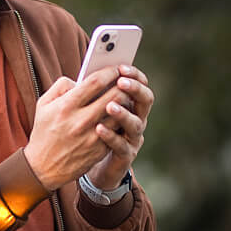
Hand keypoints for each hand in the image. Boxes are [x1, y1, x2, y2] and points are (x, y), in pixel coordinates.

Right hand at [24, 65, 143, 191]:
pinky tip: (119, 115)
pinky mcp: (100, 149)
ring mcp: (92, 136)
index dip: (109, 72)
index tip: (115, 68)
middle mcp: (81, 120)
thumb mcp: (43, 105)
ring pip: (120, 112)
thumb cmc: (44, 132)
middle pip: (113, 95)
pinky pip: (118, 129)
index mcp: (66, 106)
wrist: (43, 167)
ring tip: (123, 97)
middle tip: (125, 81)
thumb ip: (60, 86)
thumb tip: (79, 80)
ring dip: (125, 102)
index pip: (95, 82)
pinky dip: (121, 120)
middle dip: (123, 84)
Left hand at [85, 66, 152, 190]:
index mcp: (130, 103)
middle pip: (145, 100)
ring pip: (135, 124)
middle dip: (135, 89)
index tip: (122, 67)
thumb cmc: (89, 130)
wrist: (88, 163)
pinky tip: (99, 128)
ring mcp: (133, 138)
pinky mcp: (125, 156)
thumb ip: (92, 92)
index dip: (135, 75)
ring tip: (109, 106)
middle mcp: (136, 119)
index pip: (140, 84)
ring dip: (124, 113)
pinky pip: (121, 146)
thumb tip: (85, 74)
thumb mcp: (89, 108)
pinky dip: (111, 136)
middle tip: (121, 82)